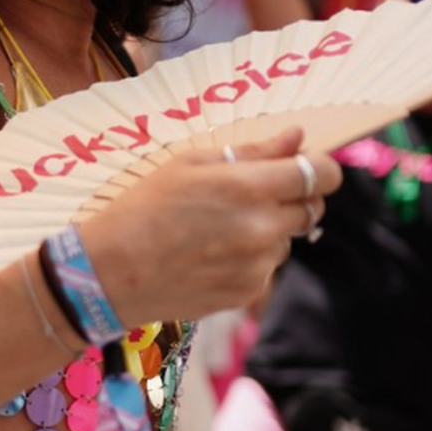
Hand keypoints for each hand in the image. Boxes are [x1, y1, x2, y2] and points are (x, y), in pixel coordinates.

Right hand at [81, 128, 342, 327]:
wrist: (111, 272)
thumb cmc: (143, 207)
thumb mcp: (191, 164)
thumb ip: (253, 152)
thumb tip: (296, 138)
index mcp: (249, 187)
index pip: (321, 174)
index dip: (321, 168)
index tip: (307, 167)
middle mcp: (263, 228)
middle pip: (311, 208)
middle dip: (293, 198)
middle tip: (252, 196)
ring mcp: (258, 265)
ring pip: (286, 240)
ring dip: (268, 230)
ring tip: (218, 230)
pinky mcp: (247, 292)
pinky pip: (265, 268)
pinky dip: (249, 259)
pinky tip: (210, 255)